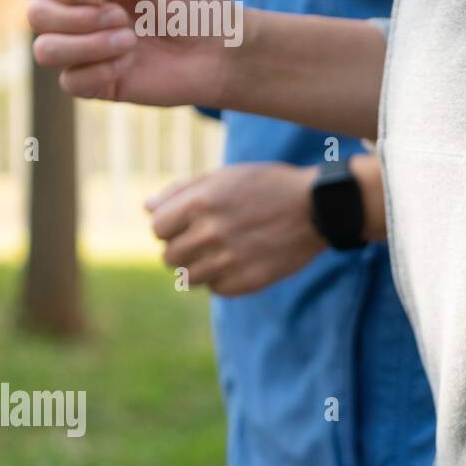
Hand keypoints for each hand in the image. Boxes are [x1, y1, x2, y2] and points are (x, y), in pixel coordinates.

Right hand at [27, 0, 236, 107]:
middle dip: (76, 16)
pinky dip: (96, 70)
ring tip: (130, 40)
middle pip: (37, 14)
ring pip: (44, 50)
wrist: (224, 51)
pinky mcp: (100, 83)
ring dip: (85, 44)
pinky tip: (128, 64)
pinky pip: (70, 82)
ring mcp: (88, 51)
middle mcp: (82, 16)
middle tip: (122, 17)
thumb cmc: (196, 4)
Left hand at [147, 163, 324, 296]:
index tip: (189, 223)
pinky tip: (241, 262)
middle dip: (183, 248)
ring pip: (189, 277)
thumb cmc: (269, 186)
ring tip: (223, 253)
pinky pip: (217, 289)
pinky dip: (224, 280)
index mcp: (202, 201)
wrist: (319, 207)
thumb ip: (183, 191)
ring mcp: (231, 258)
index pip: (157, 228)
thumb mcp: (226, 176)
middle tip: (209, 239)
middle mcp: (213, 231)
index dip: (170, 226)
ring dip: (200, 267)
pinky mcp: (249, 280)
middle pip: (169, 256)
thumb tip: (146, 208)